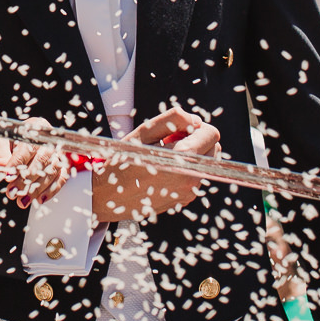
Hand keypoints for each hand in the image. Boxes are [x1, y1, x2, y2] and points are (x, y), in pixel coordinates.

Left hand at [0, 139, 71, 207]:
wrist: (10, 150)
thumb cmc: (5, 145)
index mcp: (34, 127)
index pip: (28, 147)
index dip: (18, 163)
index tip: (8, 177)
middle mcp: (49, 139)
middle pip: (42, 159)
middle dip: (27, 179)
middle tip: (13, 192)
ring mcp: (57, 153)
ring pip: (52, 171)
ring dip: (37, 188)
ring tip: (23, 200)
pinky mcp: (62, 166)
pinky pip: (60, 179)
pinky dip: (50, 191)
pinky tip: (39, 200)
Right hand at [92, 108, 218, 221]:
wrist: (105, 195)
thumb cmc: (122, 161)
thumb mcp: (144, 132)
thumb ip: (173, 119)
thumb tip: (196, 120)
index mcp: (183, 158)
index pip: (212, 134)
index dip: (196, 127)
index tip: (177, 130)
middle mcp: (190, 178)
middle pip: (214, 150)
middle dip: (197, 141)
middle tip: (169, 142)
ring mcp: (188, 193)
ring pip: (205, 164)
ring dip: (191, 156)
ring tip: (162, 158)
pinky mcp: (184, 201)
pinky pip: (194, 178)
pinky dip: (185, 171)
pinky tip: (162, 171)